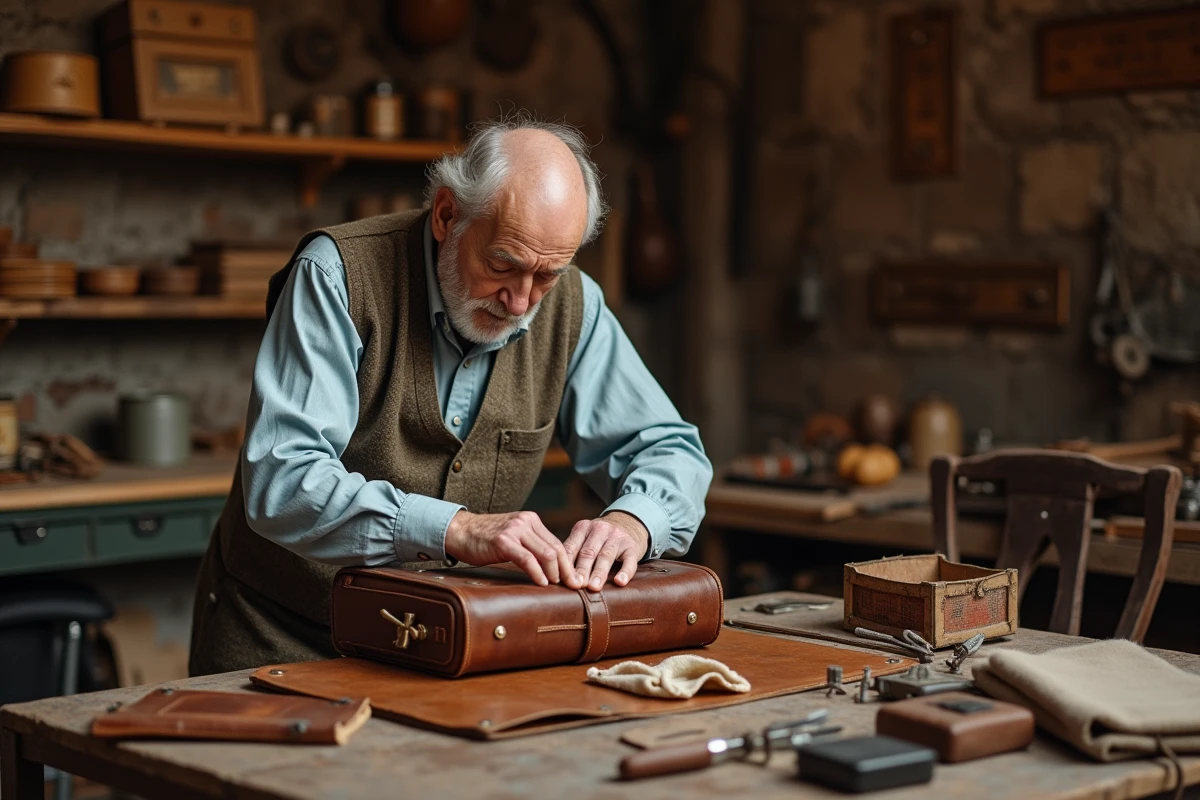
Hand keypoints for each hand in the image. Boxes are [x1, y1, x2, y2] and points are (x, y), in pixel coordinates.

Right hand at [444, 510, 582, 587]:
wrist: (460, 531)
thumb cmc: (486, 539)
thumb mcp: (513, 537)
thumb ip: (531, 546)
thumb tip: (552, 568)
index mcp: (532, 520)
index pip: (557, 543)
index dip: (568, 563)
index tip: (574, 579)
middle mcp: (526, 522)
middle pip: (555, 548)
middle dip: (566, 570)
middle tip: (573, 586)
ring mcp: (515, 530)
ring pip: (545, 553)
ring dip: (554, 572)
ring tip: (555, 585)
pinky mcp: (503, 541)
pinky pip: (527, 559)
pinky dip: (537, 572)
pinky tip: (542, 582)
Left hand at [563, 511, 649, 590]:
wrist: (628, 524)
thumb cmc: (598, 539)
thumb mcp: (584, 538)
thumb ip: (572, 554)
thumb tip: (556, 578)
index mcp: (583, 528)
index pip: (571, 547)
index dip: (566, 565)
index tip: (562, 581)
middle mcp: (600, 529)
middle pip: (588, 552)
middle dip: (582, 570)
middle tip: (577, 586)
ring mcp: (617, 537)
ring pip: (606, 556)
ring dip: (599, 573)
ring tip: (593, 587)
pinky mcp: (632, 546)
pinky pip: (629, 560)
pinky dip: (625, 572)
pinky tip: (620, 582)